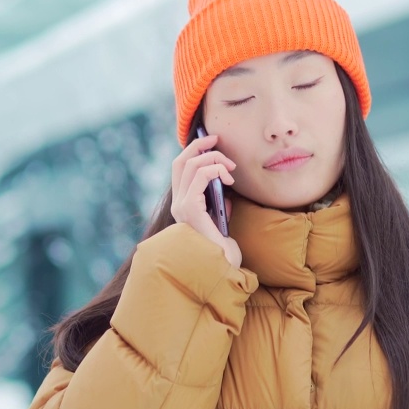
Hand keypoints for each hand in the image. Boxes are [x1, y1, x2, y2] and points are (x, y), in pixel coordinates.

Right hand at [170, 134, 241, 267]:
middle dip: (199, 145)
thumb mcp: (221, 219)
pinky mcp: (190, 208)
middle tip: (218, 139)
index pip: (180, 169)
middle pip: (181, 161)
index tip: (212, 142)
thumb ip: (217, 203)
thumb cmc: (224, 250)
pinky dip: (215, 170)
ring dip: (214, 159)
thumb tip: (223, 187)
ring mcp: (181, 206)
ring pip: (191, 165)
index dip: (193, 151)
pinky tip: (228, 179)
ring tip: (230, 168)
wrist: (223, 269)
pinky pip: (199, 176)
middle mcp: (177, 204)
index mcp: (183, 205)